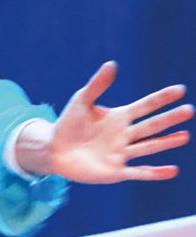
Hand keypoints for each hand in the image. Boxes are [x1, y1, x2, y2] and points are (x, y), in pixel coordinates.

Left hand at [48, 61, 192, 183]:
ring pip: (149, 146)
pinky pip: (139, 172)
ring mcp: (121, 153)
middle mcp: (124, 135)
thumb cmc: (68, 124)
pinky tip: (172, 170)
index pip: (145, 106)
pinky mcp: (116, 171)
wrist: (54, 149)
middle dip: (170, 118)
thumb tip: (112, 64)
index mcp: (118, 117)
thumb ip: (98, 85)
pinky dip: (155, 172)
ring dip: (166, 142)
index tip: (180, 90)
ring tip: (184, 135)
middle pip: (151, 125)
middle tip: (189, 110)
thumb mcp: (82, 101)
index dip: (161, 98)